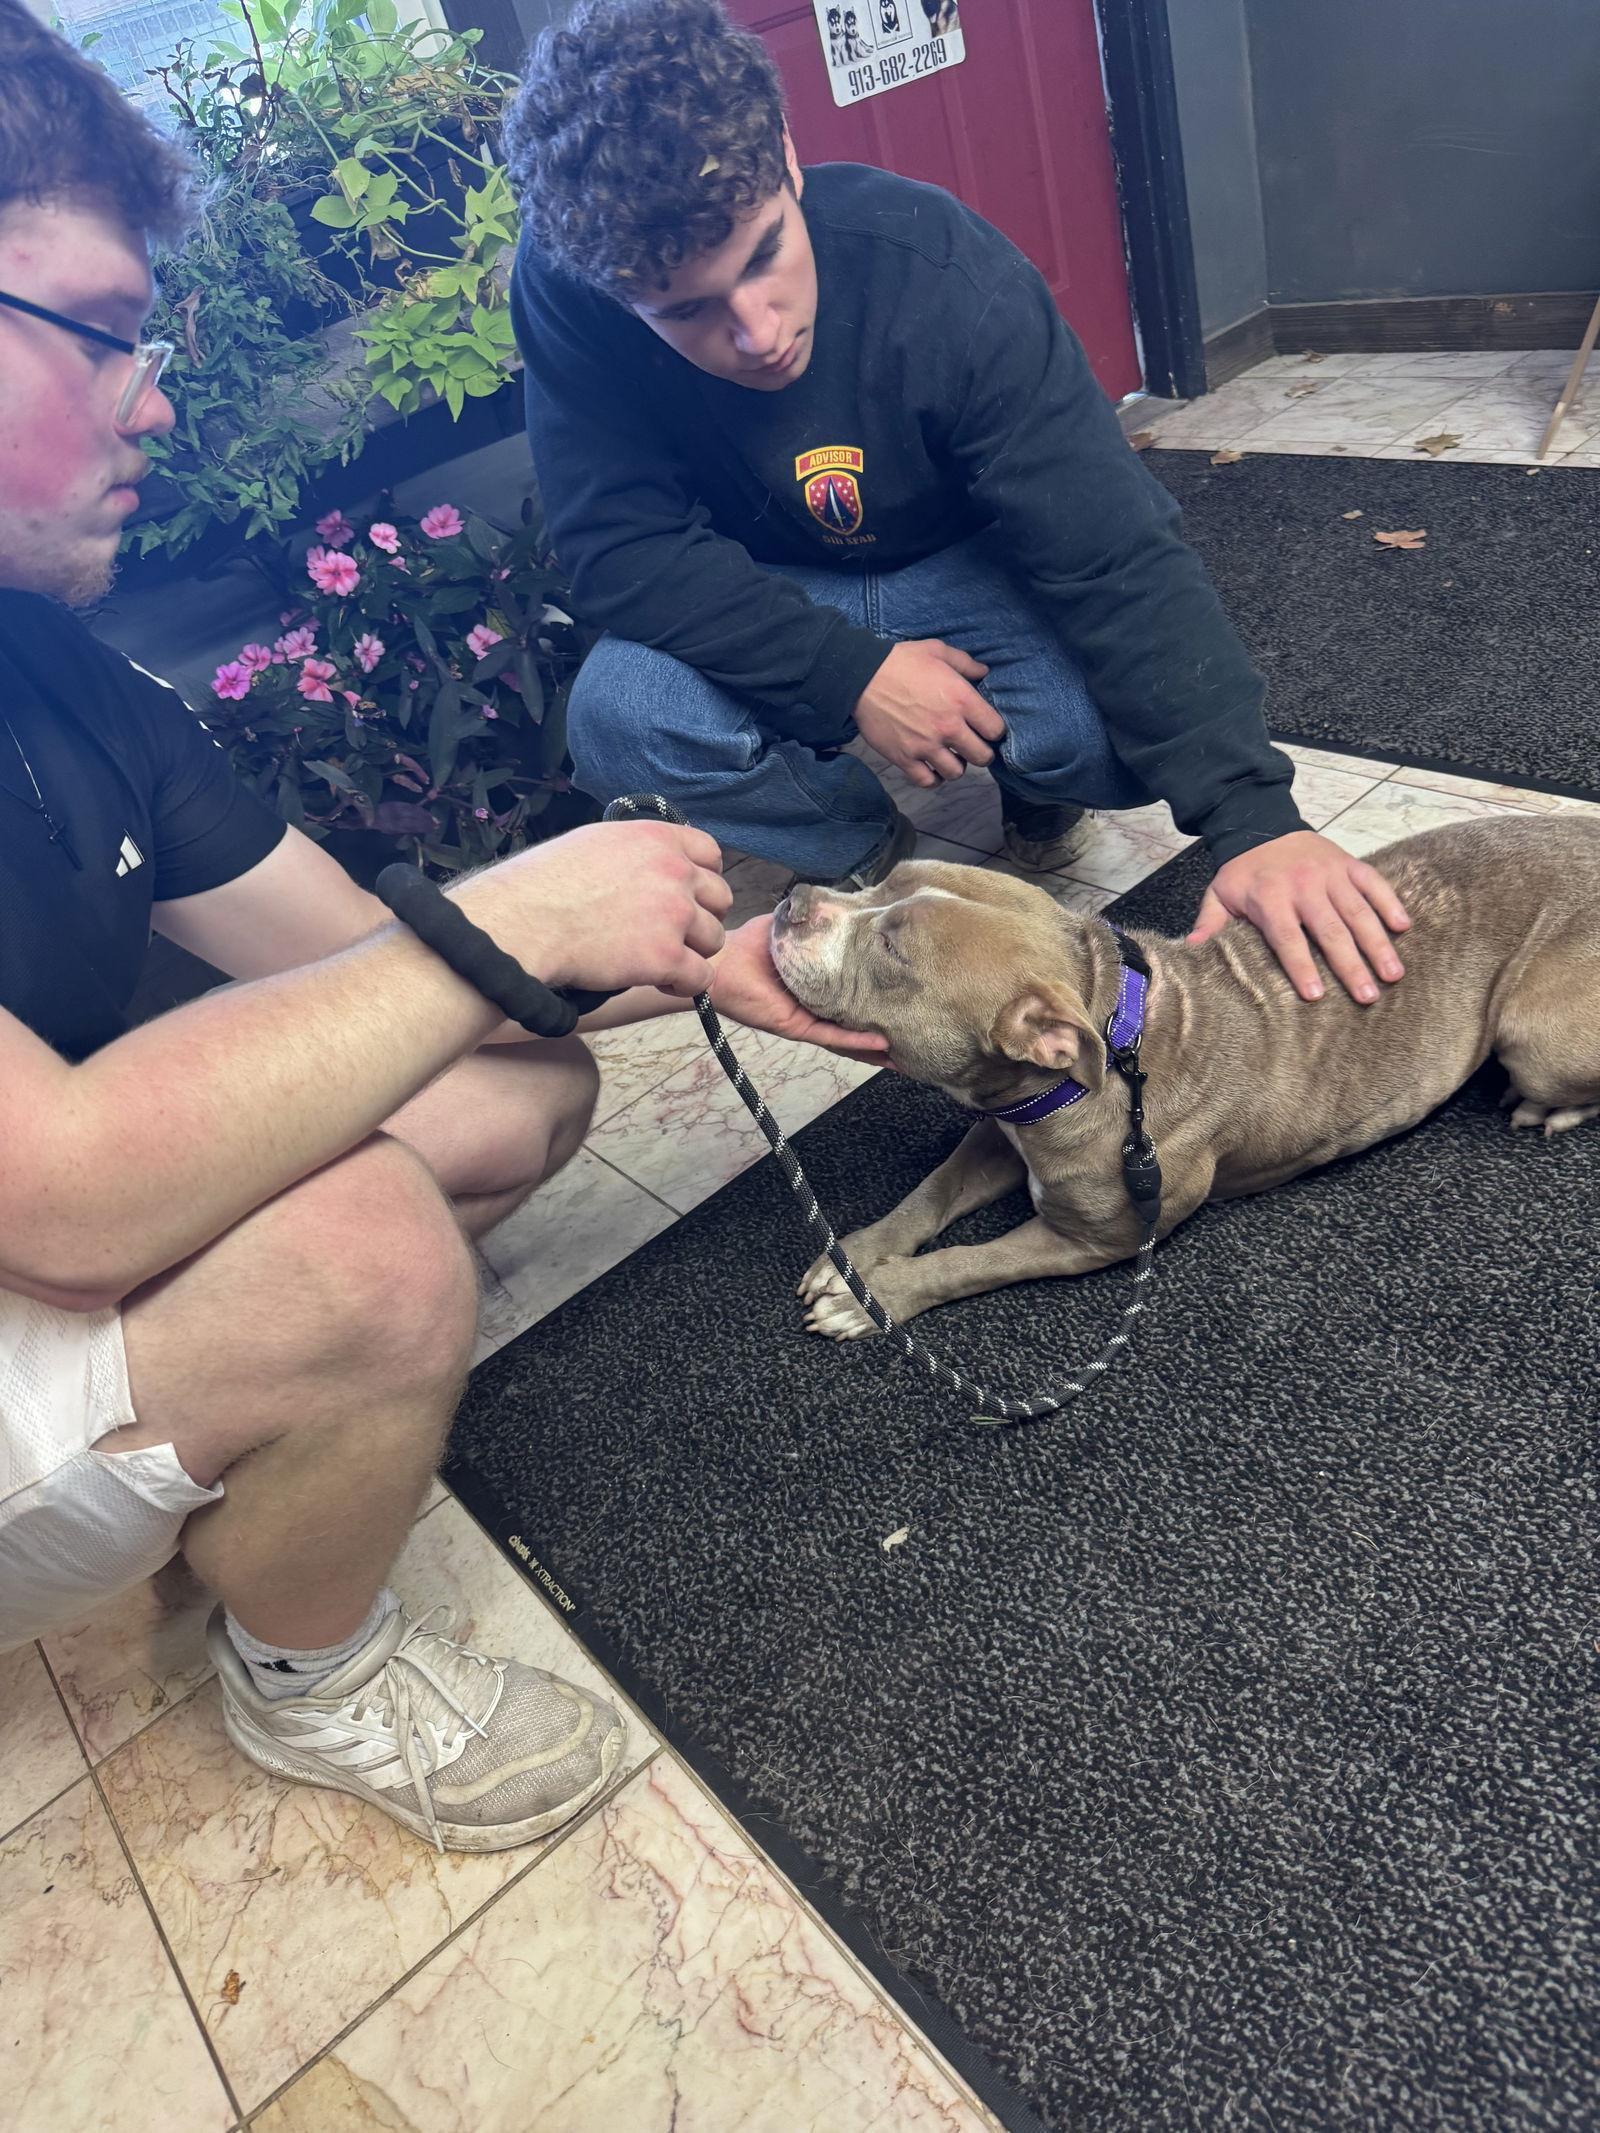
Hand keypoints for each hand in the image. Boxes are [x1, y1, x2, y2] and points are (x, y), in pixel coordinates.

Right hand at [454, 820, 731, 997]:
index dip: (703, 878)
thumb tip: (649, 866)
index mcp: (657, 838)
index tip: (687, 896)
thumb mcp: (597, 844)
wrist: (525, 922)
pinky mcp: (667, 956)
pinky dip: (684, 984)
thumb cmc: (543, 885)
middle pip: (720, 898)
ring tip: (659, 961)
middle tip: (670, 933)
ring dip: (692, 952)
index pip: (711, 853)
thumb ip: (637, 852)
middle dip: (699, 917)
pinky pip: (701, 977)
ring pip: (713, 939)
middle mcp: (675, 871)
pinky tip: (659, 982)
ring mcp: (675, 914)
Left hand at [709, 916, 890, 1061]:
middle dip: (882, 1030)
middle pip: (855, 1021)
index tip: (905, 993)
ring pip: (848, 1037)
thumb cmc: (749, 944)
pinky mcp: (797, 1026)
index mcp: (816, 982)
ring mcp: (808, 1017)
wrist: (721, 962)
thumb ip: (815, 920)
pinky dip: (857, 1041)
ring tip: (905, 1056)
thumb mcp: (791, 926)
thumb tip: (843, 907)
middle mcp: (815, 1004)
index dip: (877, 993)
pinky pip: (832, 1036)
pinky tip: (882, 1043)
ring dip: (875, 1046)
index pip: (852, 990)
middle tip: (914, 1034)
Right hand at [855, 639, 1005, 787]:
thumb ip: (965, 663)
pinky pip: (927, 781)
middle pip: (982, 757)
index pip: (995, 730)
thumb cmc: (901, 661)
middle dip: (981, 752)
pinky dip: (933, 778)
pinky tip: (932, 768)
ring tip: (950, 756)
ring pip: (956, 773)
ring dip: (956, 766)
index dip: (994, 730)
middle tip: (971, 746)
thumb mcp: (937, 650)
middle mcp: (948, 727)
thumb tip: (984, 672)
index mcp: (961, 700)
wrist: (861, 676)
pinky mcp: (904, 758)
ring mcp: (925, 746)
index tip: (985, 727)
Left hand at [1188, 830, 1409, 1002]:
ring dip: (1377, 943)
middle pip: (1330, 930)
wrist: (1263, 824)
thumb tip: (1192, 952)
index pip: (1287, 937)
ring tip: (1393, 974)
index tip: (1315, 996)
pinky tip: (1403, 927)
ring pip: (1357, 911)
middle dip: (1350, 965)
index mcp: (1270, 897)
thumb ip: (1210, 924)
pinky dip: (1390, 902)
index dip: (1301, 966)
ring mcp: (1330, 873)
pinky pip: (1374, 883)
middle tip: (1368, 996)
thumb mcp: (1219, 895)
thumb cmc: (1244, 872)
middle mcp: (1303, 885)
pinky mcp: (1349, 863)